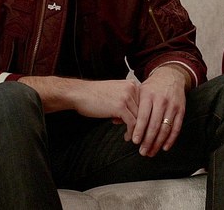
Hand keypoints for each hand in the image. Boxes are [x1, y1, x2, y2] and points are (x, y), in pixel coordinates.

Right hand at [18, 76, 140, 140]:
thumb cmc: (94, 96)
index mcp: (132, 84)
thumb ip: (126, 103)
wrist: (79, 93)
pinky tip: (127, 138)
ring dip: (137, 131)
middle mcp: (132, 88)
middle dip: (142, 125)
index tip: (140, 127)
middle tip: (140, 136)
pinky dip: (131, 132)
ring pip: (140, 118)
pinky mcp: (121, 107)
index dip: (142, 116)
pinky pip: (132, 123)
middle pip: (144, 111)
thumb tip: (133, 119)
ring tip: (133, 139)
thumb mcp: (115, 95)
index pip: (144, 103)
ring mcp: (127, 97)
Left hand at [133, 65, 187, 156]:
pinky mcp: (181, 110)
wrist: (171, 76)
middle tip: (142, 151)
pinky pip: (176, 127)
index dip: (139, 130)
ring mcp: (172, 105)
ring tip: (151, 152)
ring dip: (158, 143)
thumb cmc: (152, 87)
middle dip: (148, 140)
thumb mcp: (139, 91)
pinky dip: (171, 139)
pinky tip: (164, 147)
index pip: (143, 116)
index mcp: (148, 96)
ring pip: (165, 128)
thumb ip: (130, 106)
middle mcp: (161, 100)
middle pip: (155, 125)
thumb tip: (116, 121)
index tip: (135, 141)